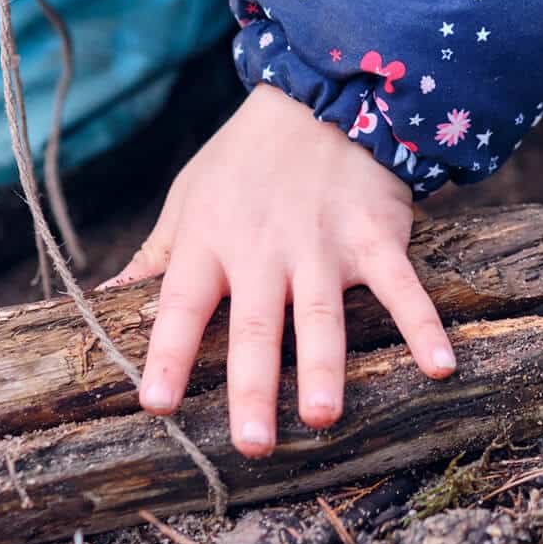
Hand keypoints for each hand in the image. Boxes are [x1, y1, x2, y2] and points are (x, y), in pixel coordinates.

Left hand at [102, 84, 455, 457]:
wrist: (317, 100)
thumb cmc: (240, 161)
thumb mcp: (186, 199)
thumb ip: (154, 258)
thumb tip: (103, 302)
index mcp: (209, 241)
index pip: (181, 304)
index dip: (168, 353)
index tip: (156, 403)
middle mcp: (263, 249)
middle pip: (256, 325)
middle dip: (254, 385)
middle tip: (252, 443)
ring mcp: (323, 244)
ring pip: (322, 313)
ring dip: (324, 365)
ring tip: (322, 417)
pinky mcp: (374, 238)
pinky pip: (400, 286)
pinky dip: (422, 324)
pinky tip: (438, 366)